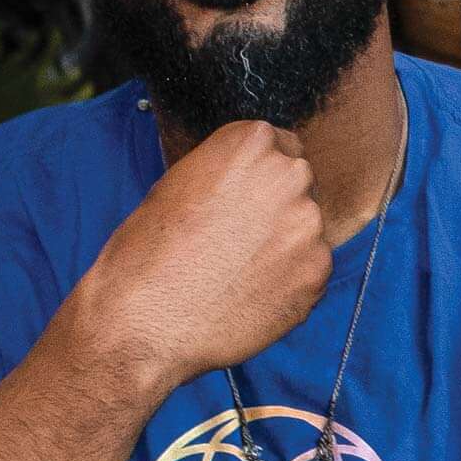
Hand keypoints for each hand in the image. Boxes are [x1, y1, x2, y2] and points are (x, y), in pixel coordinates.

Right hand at [65, 118, 331, 404]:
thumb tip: (255, 182)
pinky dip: (288, 284)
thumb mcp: (180, 183)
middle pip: (299, 186)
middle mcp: (289, 175)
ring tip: (237, 274)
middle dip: (277, 209)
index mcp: (252, 141)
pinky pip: (310, 272)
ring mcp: (309, 226)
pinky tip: (249, 297)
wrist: (143, 319)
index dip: (261, 179)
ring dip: (283, 247)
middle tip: (239, 241)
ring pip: (306, 231)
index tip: (245, 201)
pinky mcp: (317, 273)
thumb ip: (230, 174)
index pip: (281, 147)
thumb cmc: (147, 251)